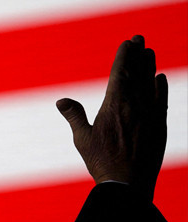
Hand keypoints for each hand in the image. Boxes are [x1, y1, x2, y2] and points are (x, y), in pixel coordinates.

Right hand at [56, 35, 167, 200]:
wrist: (128, 183)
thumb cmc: (101, 162)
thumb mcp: (82, 139)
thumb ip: (74, 116)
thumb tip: (61, 100)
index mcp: (114, 105)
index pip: (121, 72)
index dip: (124, 56)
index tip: (127, 42)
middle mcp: (135, 105)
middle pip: (137, 72)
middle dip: (137, 54)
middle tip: (139, 38)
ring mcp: (149, 114)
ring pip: (150, 83)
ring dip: (149, 66)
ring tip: (149, 52)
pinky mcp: (159, 125)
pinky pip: (160, 100)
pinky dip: (160, 87)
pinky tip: (159, 79)